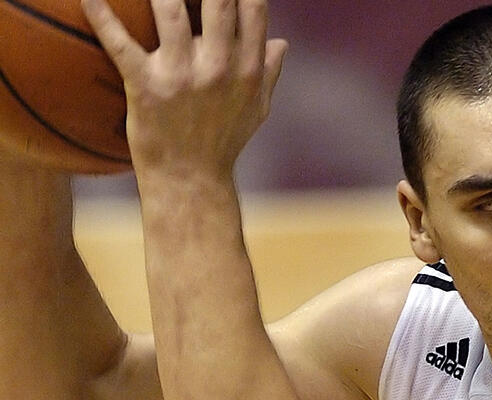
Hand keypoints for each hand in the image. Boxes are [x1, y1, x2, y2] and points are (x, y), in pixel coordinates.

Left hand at [80, 0, 287, 176]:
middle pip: (217, 1)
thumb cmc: (223, 142)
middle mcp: (219, 69)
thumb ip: (268, 72)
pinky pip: (120, 43)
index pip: (252, 9)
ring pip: (170, 13)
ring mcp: (182, 77)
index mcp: (247, 70)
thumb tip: (281, 42)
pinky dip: (101, 15)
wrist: (190, 180)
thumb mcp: (256, 109)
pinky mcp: (146, 87)